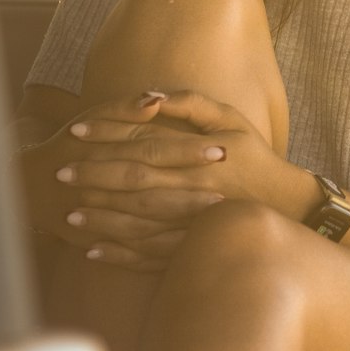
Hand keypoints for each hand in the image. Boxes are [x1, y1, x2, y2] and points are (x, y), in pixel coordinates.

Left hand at [51, 89, 295, 268]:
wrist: (288, 203)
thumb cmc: (256, 156)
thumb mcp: (231, 119)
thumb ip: (192, 104)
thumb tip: (152, 95)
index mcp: (197, 155)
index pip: (143, 142)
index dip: (108, 136)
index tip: (76, 133)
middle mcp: (191, 189)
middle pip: (134, 182)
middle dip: (94, 177)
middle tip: (61, 174)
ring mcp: (190, 221)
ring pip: (137, 221)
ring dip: (101, 218)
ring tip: (69, 216)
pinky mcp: (191, 246)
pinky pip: (150, 255)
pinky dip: (121, 255)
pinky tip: (94, 252)